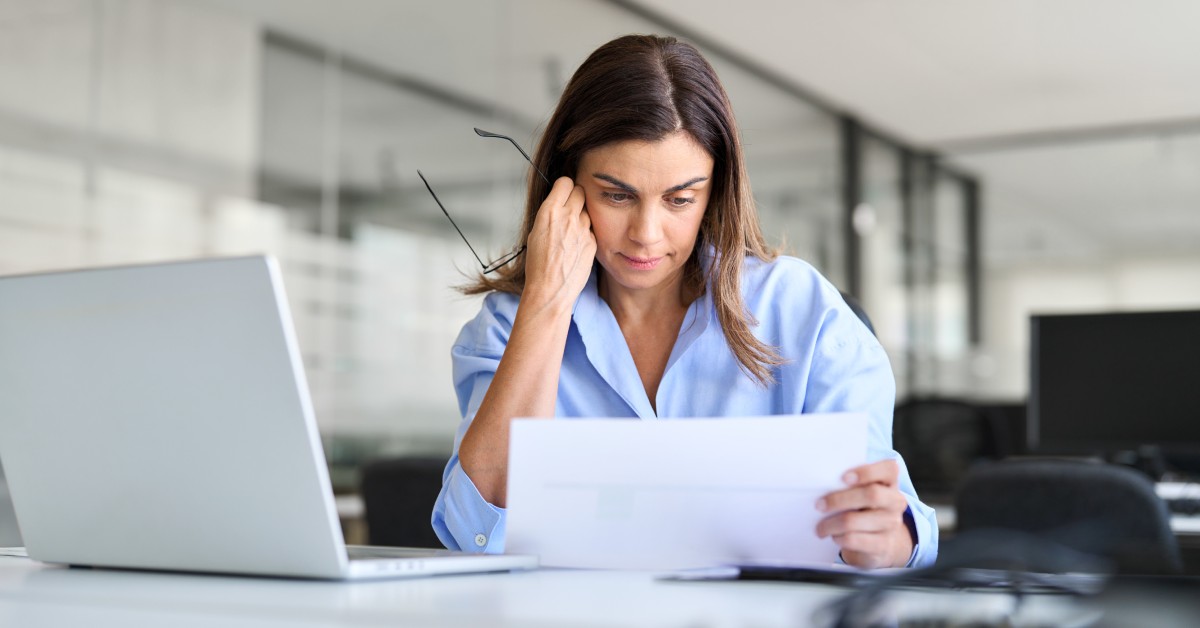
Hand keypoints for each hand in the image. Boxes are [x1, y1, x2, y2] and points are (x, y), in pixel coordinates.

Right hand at [522, 176, 595, 309]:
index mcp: (550, 212)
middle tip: (570, 208)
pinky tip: (576, 247)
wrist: (551, 290)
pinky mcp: (593, 242)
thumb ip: (550, 215)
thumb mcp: (536, 232)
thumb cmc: (538, 265)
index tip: (563, 193)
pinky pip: (591, 230)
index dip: (564, 187)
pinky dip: (585, 234)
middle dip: (575, 197)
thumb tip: (559, 205)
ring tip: (571, 233)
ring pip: (587, 211)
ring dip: (581, 217)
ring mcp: (583, 229)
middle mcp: (568, 217)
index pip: (565, 182)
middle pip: (580, 191)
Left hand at [815, 459, 913, 568]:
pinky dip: (839, 538)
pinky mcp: (883, 545)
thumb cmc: (863, 508)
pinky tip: (834, 536)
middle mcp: (895, 501)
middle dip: (839, 499)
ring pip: (854, 520)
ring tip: (820, 527)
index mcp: (890, 482)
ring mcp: (892, 524)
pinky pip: (854, 540)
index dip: (867, 471)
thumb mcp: (861, 492)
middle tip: (819, 505)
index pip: (889, 469)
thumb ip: (849, 483)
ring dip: (831, 524)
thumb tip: (821, 484)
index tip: (843, 478)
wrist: (880, 542)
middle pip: (871, 494)